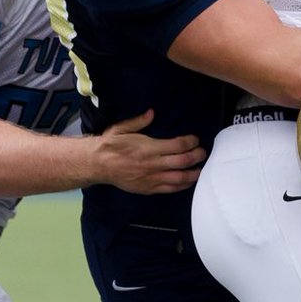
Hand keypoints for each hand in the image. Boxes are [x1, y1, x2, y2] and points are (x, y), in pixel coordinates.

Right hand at [91, 110, 205, 194]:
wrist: (97, 165)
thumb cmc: (109, 145)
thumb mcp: (121, 128)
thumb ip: (138, 121)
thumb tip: (152, 113)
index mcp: (148, 148)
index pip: (178, 145)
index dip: (191, 142)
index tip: (195, 139)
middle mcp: (153, 164)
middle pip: (183, 161)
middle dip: (197, 156)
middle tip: (203, 152)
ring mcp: (152, 178)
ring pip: (180, 178)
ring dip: (194, 173)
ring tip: (201, 168)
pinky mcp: (149, 189)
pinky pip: (170, 189)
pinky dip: (182, 185)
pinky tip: (188, 181)